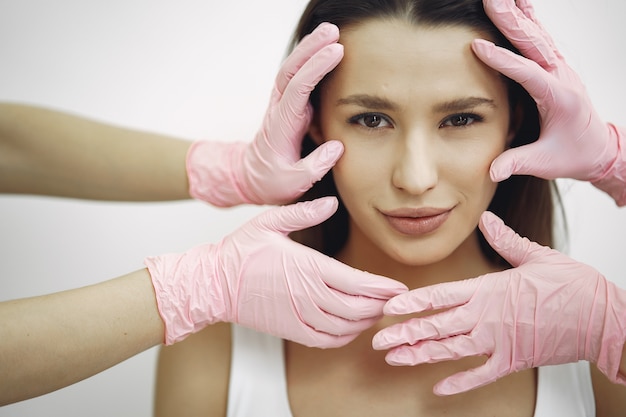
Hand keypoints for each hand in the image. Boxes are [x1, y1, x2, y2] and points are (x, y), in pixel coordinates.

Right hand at [146, 197, 407, 346]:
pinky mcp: (290, 330)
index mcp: (307, 267)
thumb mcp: (270, 221)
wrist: (213, 283)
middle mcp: (307, 295)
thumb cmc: (241, 250)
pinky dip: (345, 337)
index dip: (382, 288)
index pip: (357, 282)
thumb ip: (304, 212)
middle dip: (381, 305)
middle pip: (357, 308)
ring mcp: (299, 316)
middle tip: (396, 300)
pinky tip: (352, 328)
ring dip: (366, 321)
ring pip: (345, 326)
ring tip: (379, 311)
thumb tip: (331, 202)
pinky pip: (326, 341)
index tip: (398, 286)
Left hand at [186, 22, 344, 206]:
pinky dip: (309, 60)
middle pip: (291, 70)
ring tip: (331, 31)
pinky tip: (323, 49)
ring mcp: (282, 105)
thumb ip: (314, 167)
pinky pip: (297, 78)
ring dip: (309, 49)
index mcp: (280, 125)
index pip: (297, 88)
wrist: (251, 178)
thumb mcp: (293, 183)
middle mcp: (279, 109)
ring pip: (292, 69)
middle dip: (310, 48)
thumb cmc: (272, 182)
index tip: (336, 52)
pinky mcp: (288, 106)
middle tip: (333, 30)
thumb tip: (337, 148)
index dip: (316, 68)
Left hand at [372, 211, 625, 394]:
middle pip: (438, 326)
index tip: (388, 308)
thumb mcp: (537, 256)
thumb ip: (506, 240)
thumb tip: (488, 219)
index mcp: (489, 289)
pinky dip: (459, 383)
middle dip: (405, 333)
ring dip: (421, 355)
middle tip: (378, 341)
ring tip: (395, 360)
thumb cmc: (574, 286)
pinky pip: (481, 375)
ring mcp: (499, 341)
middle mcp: (487, 317)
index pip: (441, 295)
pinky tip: (438, 389)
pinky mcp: (514, 361)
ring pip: (451, 351)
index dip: (411, 303)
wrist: (604, 319)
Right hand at [474, 0, 625, 204]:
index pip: (527, 73)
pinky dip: (526, 20)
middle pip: (533, 41)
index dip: (502, 59)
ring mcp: (560, 68)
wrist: (599, 149)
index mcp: (558, 96)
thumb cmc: (572, 155)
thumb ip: (517, 163)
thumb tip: (492, 173)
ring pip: (537, 33)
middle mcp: (561, 76)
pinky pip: (539, 38)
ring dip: (518, 13)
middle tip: (491, 0)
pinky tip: (516, 6)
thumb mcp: (545, 163)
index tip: (477, 46)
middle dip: (510, 19)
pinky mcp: (555, 67)